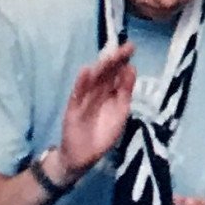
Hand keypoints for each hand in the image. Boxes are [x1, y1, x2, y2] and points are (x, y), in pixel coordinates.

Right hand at [59, 41, 134, 174]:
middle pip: (105, 74)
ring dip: (100, 68)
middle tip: (125, 47)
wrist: (83, 158)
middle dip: (114, 60)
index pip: (116, 73)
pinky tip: (86, 72)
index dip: (122, 60)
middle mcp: (97, 92)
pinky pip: (77, 95)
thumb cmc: (103, 134)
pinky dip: (81, 84)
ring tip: (109, 56)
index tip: (131, 47)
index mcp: (109, 92)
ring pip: (92, 81)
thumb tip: (132, 68)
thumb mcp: (120, 112)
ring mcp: (84, 100)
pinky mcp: (73, 110)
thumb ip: (125, 91)